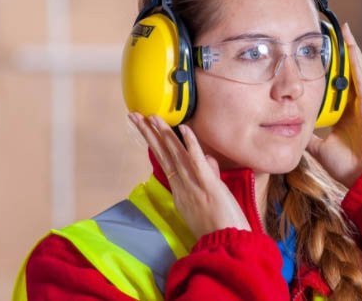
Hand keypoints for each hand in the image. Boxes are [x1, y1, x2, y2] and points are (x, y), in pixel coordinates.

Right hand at [128, 113, 250, 238]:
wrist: (227, 244)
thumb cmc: (220, 225)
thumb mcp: (210, 197)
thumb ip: (208, 175)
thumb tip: (208, 159)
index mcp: (180, 190)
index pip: (165, 160)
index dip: (154, 142)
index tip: (145, 127)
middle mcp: (182, 186)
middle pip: (163, 154)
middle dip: (148, 133)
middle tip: (134, 116)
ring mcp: (194, 185)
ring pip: (176, 154)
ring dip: (163, 133)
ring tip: (151, 117)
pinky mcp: (208, 185)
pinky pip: (197, 161)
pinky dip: (191, 144)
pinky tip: (183, 128)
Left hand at [306, 23, 361, 187]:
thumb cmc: (348, 166)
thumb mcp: (320, 147)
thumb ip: (309, 136)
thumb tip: (291, 129)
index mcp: (344, 113)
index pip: (334, 86)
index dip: (328, 70)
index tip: (319, 54)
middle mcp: (354, 104)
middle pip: (345, 73)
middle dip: (339, 53)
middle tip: (331, 32)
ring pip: (355, 70)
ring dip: (350, 49)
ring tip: (344, 30)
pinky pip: (361, 78)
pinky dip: (356, 61)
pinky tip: (351, 46)